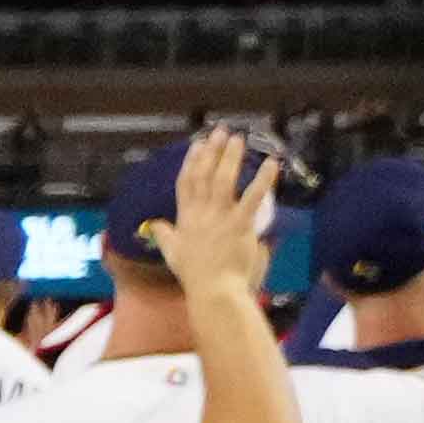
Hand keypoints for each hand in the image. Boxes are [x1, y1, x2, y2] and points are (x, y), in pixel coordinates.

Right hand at [166, 122, 278, 288]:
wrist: (213, 290)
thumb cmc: (195, 275)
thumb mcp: (172, 252)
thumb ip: (163, 234)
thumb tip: (152, 224)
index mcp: (186, 218)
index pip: (187, 183)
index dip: (192, 162)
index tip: (198, 145)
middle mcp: (201, 213)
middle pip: (204, 175)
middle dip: (212, 151)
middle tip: (220, 132)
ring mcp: (220, 218)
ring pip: (224, 181)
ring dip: (231, 158)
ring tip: (238, 139)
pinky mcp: (239, 225)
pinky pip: (252, 198)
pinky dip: (262, 180)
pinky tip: (270, 164)